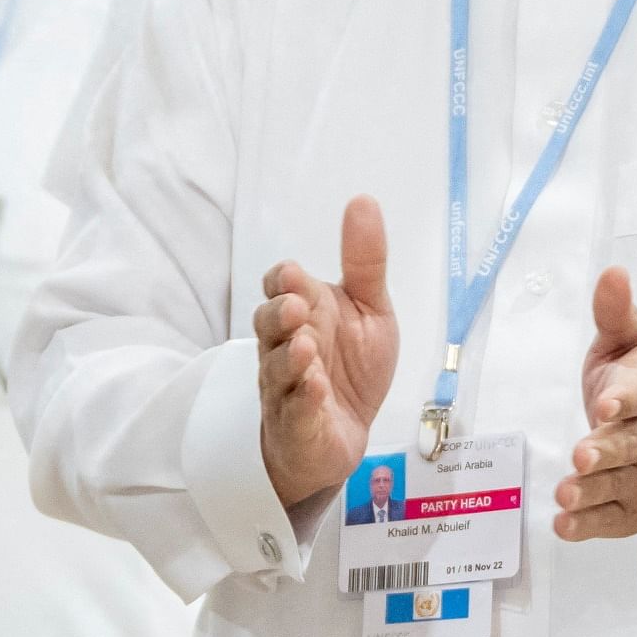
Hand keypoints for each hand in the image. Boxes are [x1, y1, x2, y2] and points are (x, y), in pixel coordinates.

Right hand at [254, 195, 397, 507]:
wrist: (344, 437)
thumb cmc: (350, 368)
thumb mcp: (370, 311)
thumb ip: (365, 262)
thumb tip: (363, 200)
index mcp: (302, 313)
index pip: (278, 287)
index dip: (281, 282)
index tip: (292, 275)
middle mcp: (284, 346)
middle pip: (267, 325)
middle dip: (279, 315)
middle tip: (297, 307)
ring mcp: (285, 387)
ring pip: (275, 368)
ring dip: (289, 357)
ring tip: (306, 345)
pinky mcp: (295, 425)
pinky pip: (293, 410)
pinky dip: (302, 398)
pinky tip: (315, 387)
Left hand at [554, 266, 636, 540]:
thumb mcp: (634, 344)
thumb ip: (616, 313)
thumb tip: (612, 272)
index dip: (625, 400)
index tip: (605, 403)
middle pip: (630, 445)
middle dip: (607, 451)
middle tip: (582, 454)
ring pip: (618, 485)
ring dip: (592, 491)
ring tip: (567, 494)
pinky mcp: (630, 508)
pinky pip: (610, 519)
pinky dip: (589, 525)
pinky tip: (566, 525)